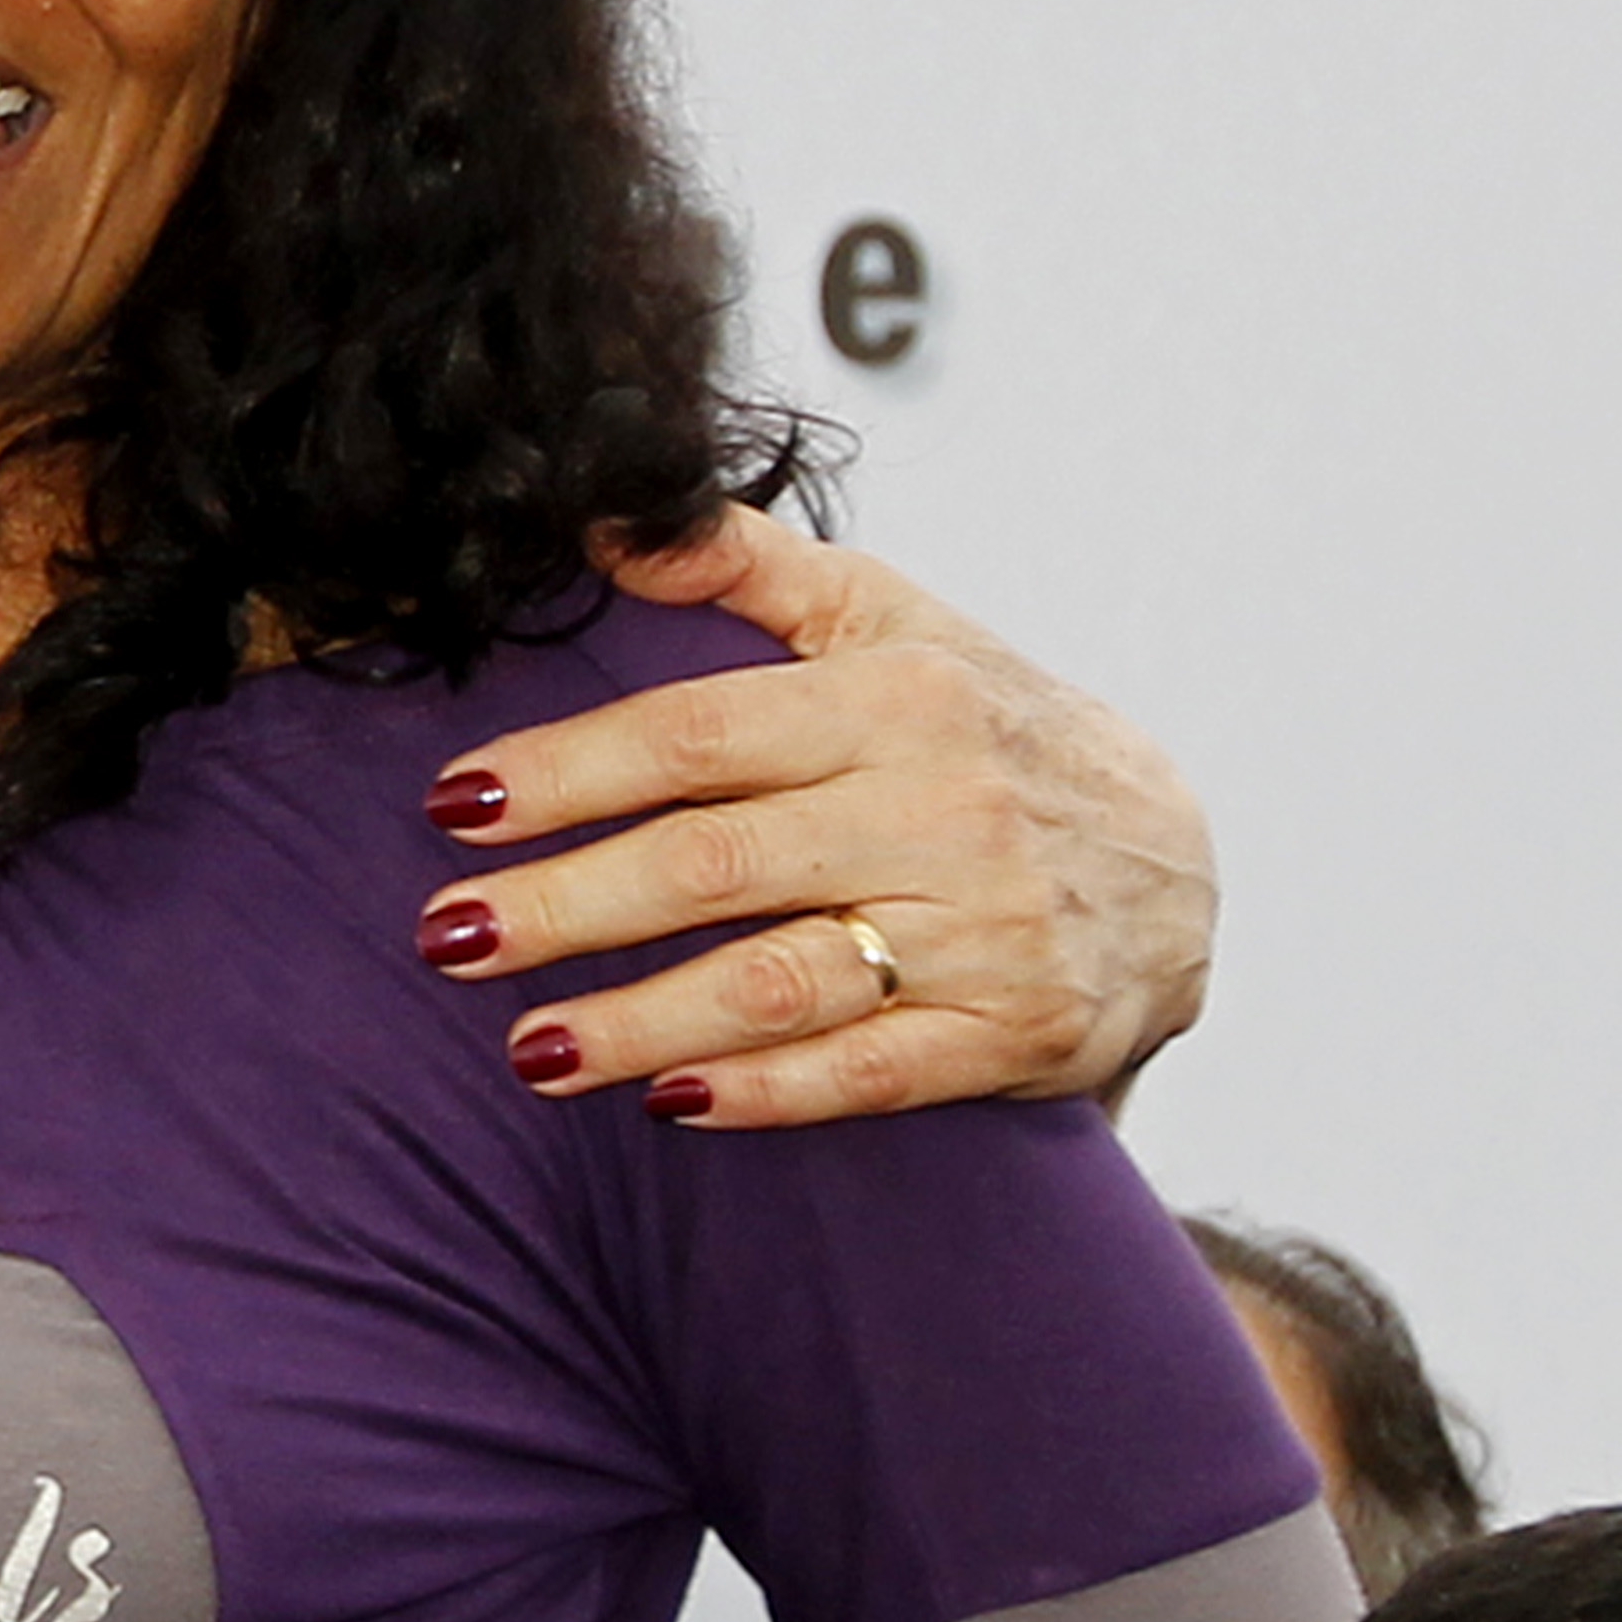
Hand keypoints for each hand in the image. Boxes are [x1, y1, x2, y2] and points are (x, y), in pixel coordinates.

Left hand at [429, 502, 1220, 1130]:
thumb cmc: (984, 723)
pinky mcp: (1020, 1034)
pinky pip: (870, 1072)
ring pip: (780, 982)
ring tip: (526, 1047)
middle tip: (447, 937)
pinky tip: (664, 1102)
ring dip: (639, 1019)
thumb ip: (743, 565)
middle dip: (568, 906)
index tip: (453, 803)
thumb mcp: (887, 619)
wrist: (1175, 854)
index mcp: (898, 697)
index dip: (568, 769)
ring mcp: (986, 930)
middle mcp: (943, 810)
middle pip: (716, 863)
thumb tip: (606, 519)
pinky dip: (764, 1093)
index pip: (697, 732)